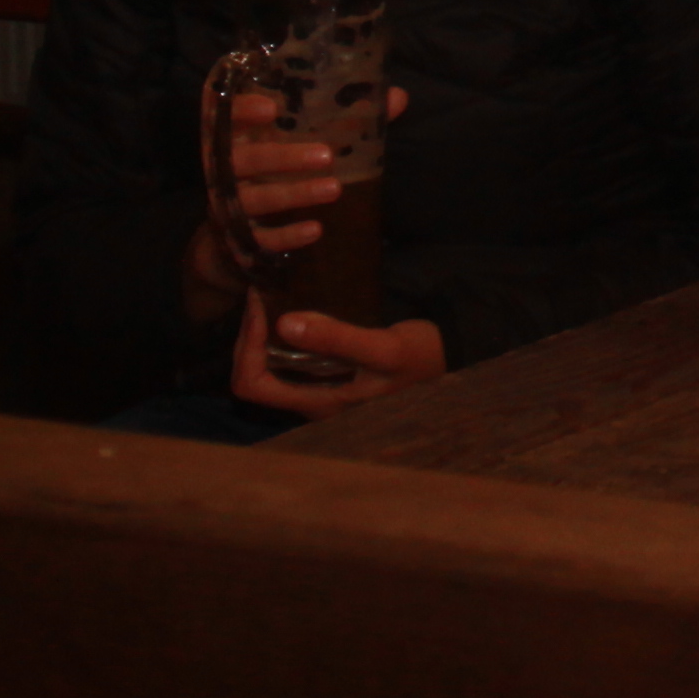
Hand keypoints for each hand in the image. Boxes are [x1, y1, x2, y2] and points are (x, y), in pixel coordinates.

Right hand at [186, 82, 408, 324]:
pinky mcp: (239, 237)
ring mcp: (228, 204)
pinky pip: (261, 239)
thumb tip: (395, 97)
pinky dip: (287, 235)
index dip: (242, 108)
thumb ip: (340, 115)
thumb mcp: (293, 135)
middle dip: (283, 158)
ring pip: (255, 199)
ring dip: (295, 194)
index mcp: (232, 133)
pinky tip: (315, 229)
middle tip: (327, 155)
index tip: (272, 107)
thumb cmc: (270, 163)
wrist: (234, 227)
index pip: (224, 112)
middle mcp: (223, 166)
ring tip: (334, 189)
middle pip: (243, 159)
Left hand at [233, 302, 445, 416]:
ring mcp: (318, 387)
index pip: (252, 384)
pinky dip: (279, 331)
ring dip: (262, 332)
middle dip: (249, 335)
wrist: (451, 359)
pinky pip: (285, 356)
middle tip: (260, 294)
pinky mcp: (327, 372)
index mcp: (319, 403)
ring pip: (266, 365)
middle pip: (252, 374)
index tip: (261, 309)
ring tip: (270, 295)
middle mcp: (311, 401)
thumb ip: (337, 338)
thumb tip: (285, 323)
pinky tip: (291, 304)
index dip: (247, 347)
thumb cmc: (421, 358)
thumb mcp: (384, 347)